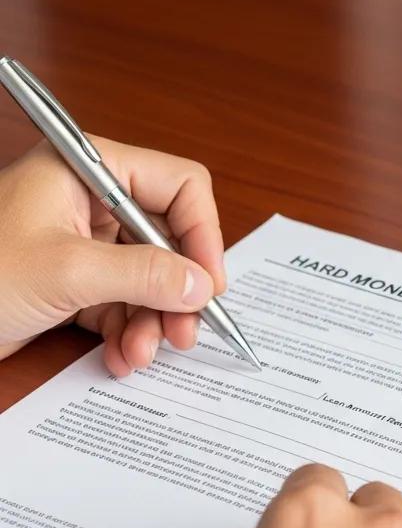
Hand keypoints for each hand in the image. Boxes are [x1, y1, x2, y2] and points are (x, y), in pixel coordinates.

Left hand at [0, 137, 225, 375]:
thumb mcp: (68, 273)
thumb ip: (145, 276)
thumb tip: (202, 285)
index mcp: (88, 170)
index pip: (178, 187)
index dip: (203, 235)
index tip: (208, 284)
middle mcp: (91, 200)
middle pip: (169, 241)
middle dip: (177, 292)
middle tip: (184, 333)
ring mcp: (83, 242)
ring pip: (150, 279)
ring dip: (152, 322)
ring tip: (139, 354)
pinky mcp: (74, 280)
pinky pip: (123, 304)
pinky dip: (127, 332)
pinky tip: (117, 356)